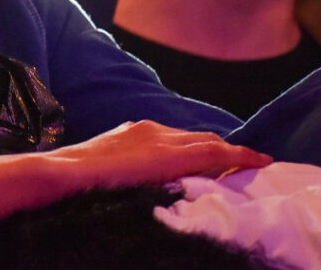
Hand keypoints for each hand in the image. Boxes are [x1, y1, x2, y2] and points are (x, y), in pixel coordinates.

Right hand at [0, 120, 270, 222]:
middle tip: (242, 162)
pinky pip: (216, 152)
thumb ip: (126, 175)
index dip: (197, 148)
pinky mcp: (172, 155)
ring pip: (209, 141)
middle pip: (197, 136)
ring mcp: (162, 139)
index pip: (177, 139)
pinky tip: (258, 162)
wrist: (63, 175)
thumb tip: (133, 191)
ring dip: (231, 152)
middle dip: (220, 148)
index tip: (214, 160)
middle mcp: (152, 129)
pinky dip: (238, 155)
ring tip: (255, 162)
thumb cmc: (76, 183)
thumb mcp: (105, 173)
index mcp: (134, 132)